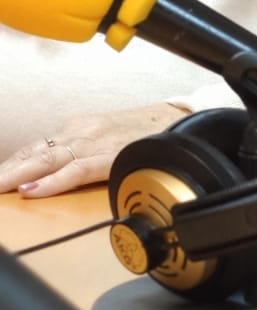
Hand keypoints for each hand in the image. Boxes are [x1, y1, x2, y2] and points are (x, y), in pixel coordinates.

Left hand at [0, 103, 188, 196]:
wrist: (186, 119)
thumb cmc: (150, 132)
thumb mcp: (111, 134)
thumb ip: (87, 149)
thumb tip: (63, 171)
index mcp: (81, 128)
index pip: (36, 147)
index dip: (11, 163)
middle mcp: (82, 132)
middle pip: (33, 153)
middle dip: (5, 169)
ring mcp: (95, 143)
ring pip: (46, 161)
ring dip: (16, 175)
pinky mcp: (111, 157)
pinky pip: (76, 171)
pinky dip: (52, 182)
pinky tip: (33, 191)